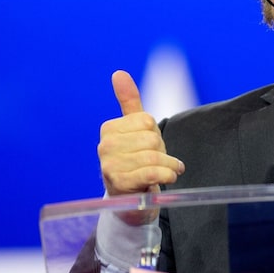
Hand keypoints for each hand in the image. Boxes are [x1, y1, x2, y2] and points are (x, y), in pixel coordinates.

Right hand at [98, 70, 184, 223]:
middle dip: (163, 151)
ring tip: (168, 170)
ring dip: (169, 165)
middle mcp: (104, 146)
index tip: (149, 146)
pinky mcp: (120, 184)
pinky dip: (166, 174)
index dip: (155, 133)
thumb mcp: (135, 129)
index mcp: (109, 129)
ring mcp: (109, 166)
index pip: (146, 120)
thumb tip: (119, 73)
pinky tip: (168, 177)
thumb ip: (129, 101)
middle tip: (158, 161)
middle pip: (151, 138)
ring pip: (154, 156)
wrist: (133, 199)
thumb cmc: (137, 160)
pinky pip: (152, 173)